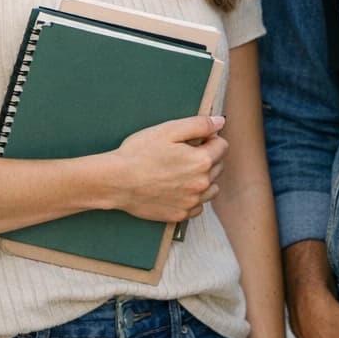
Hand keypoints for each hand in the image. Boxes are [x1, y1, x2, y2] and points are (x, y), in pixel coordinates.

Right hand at [107, 115, 227, 221]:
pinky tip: (177, 189)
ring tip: (182, 172)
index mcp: (202, 161)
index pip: (222, 146)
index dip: (209, 139)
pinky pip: (198, 206)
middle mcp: (201, 184)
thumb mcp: (169, 130)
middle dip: (207, 157)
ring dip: (204, 179)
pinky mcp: (180, 215)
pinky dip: (193, 198)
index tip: (194, 140)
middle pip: (218, 167)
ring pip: (211, 188)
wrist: (115, 181)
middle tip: (183, 154)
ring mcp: (191, 202)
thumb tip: (221, 122)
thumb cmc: (139, 153)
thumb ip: (199, 125)